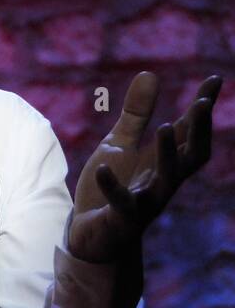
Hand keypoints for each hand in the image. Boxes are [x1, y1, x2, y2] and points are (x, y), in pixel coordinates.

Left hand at [67, 70, 222, 263]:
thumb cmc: (110, 188)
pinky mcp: (121, 219)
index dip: (202, 108)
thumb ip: (135, 115)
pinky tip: (102, 168)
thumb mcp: (120, 144)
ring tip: (165, 126)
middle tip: (203, 104)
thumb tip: (150, 73)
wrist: (90, 234)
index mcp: (163, 162)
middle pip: (191, 156)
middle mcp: (162, 181)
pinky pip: (121, 203)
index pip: (189, 132)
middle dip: (199, 131)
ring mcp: (145, 201)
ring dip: (168, 154)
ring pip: (166, 180)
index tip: (216, 79)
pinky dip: (112, 186)